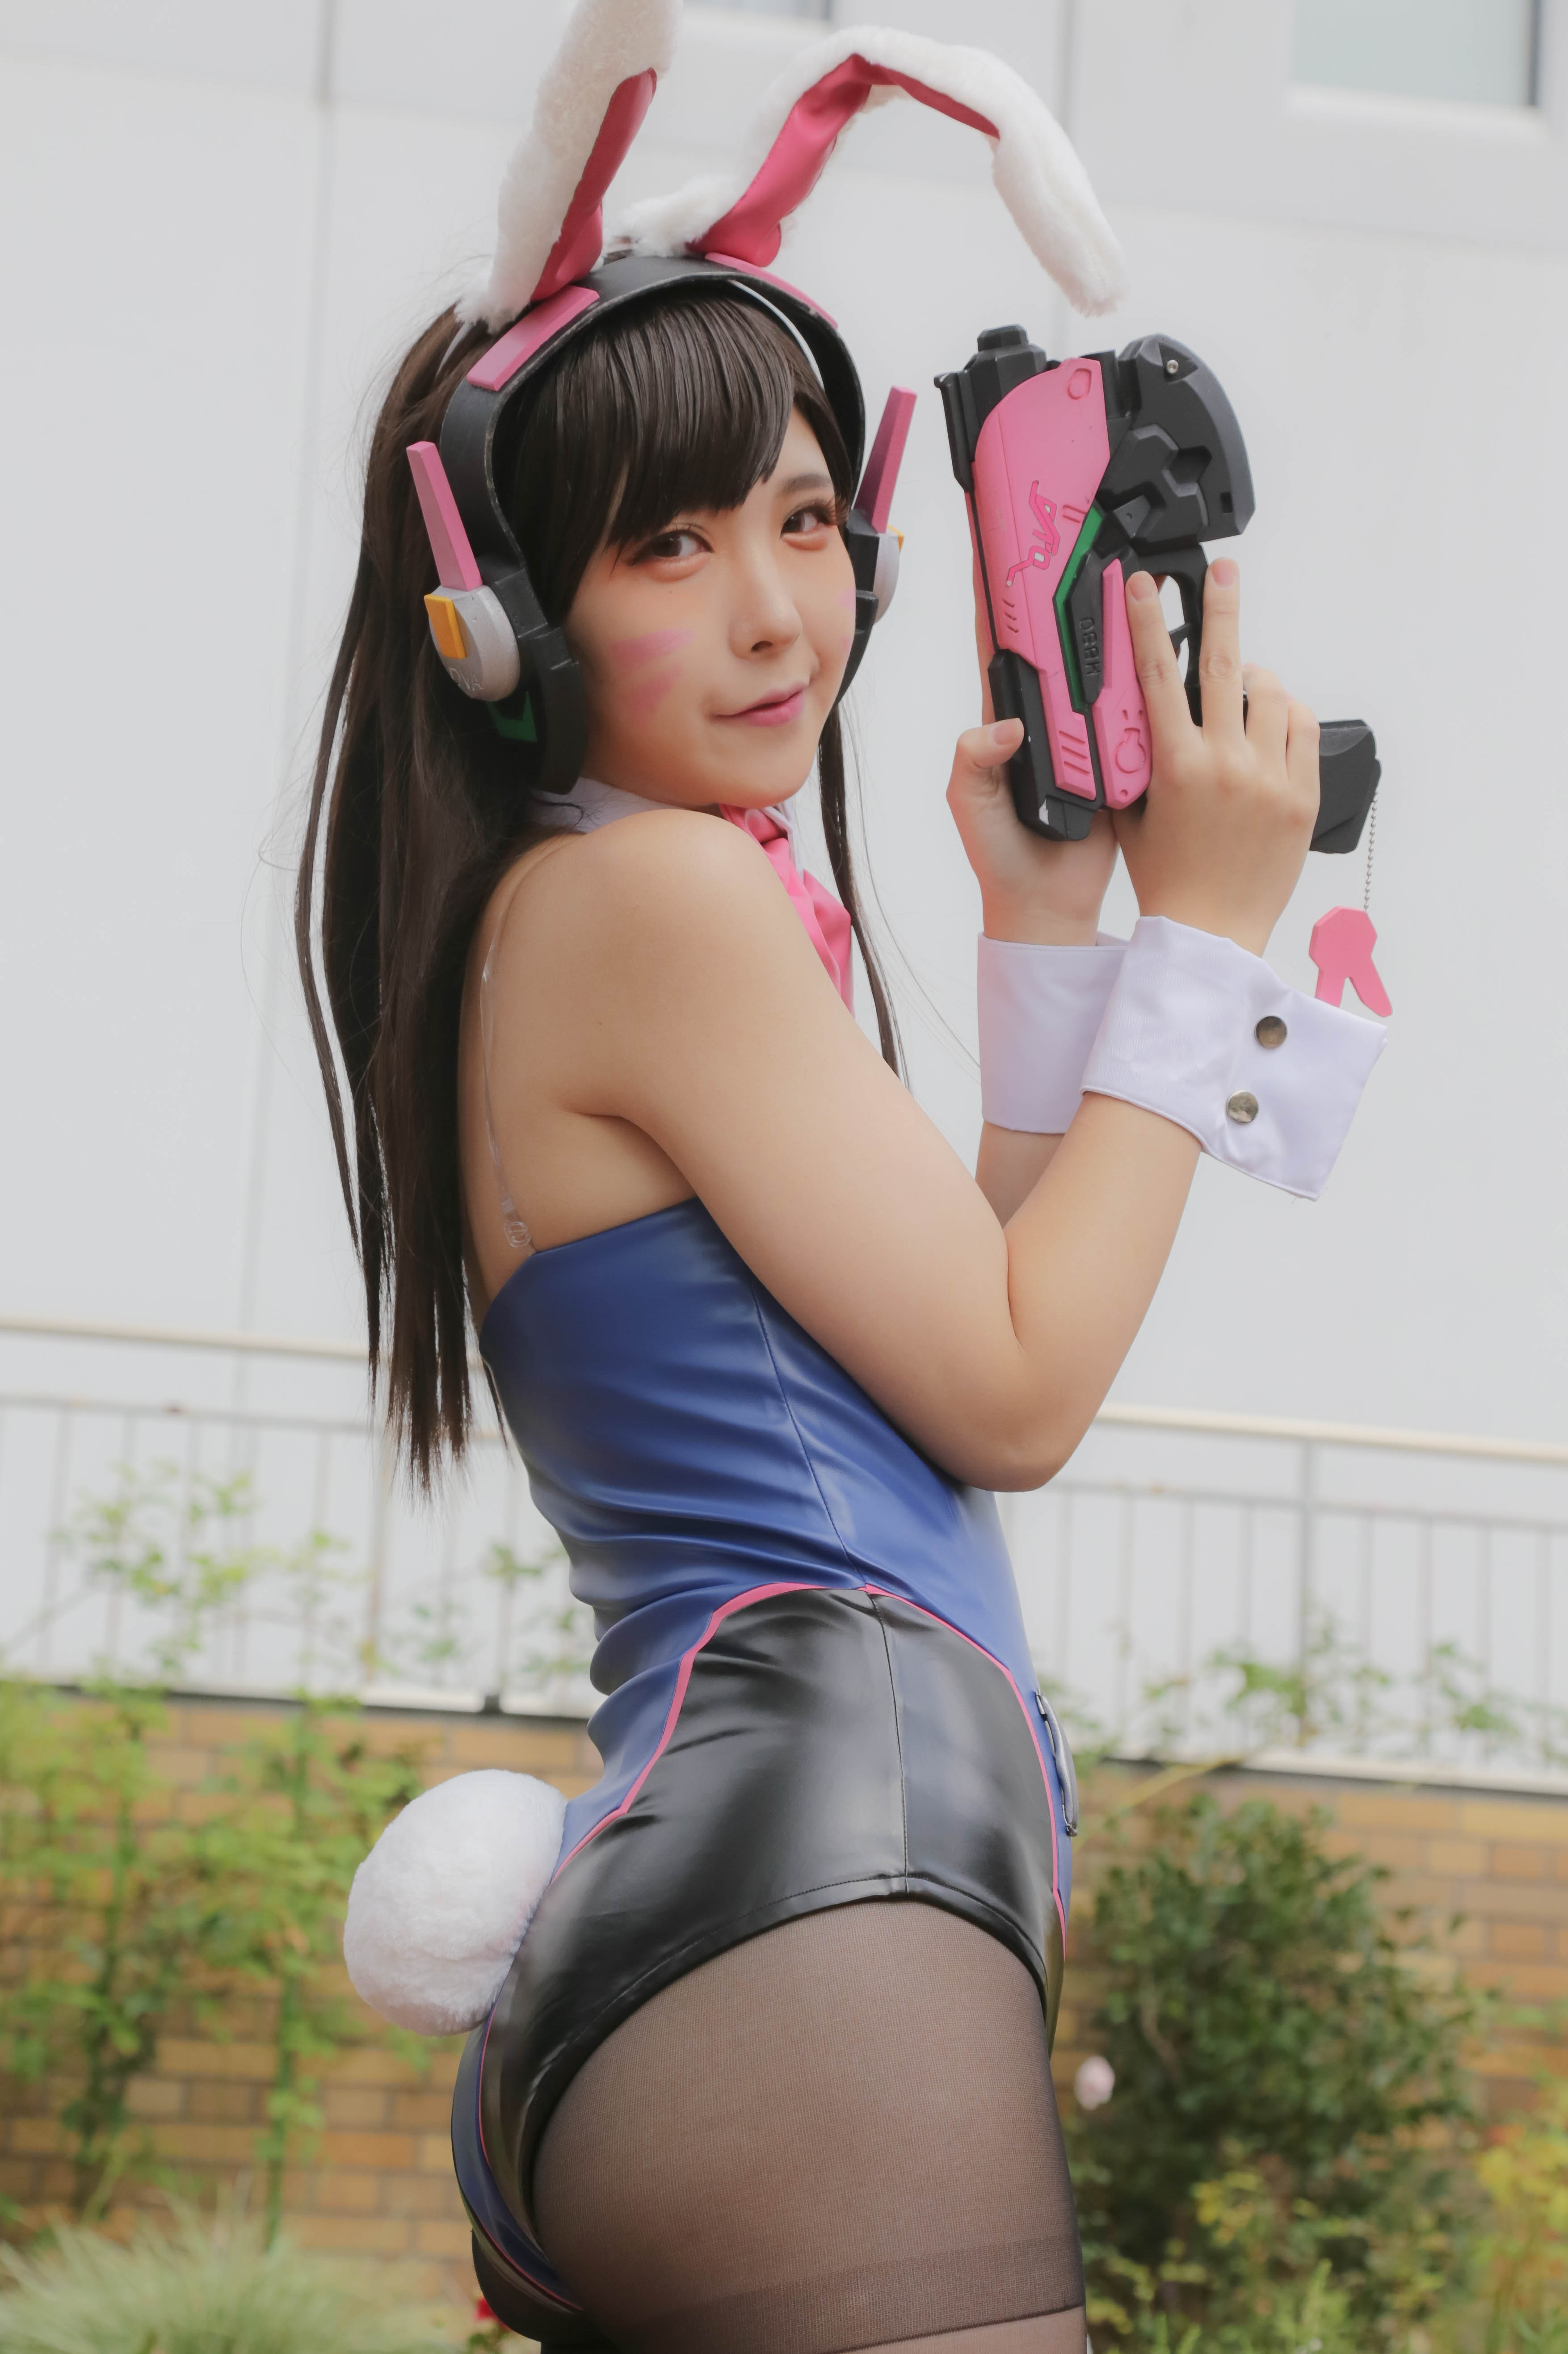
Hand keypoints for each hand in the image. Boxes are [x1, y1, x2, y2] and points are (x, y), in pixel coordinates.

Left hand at [948, 547, 1117, 945]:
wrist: (1049, 904)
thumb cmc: (1001, 857)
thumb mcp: (971, 805)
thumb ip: (975, 762)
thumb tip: (1005, 726)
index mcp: (1005, 718)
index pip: (1001, 639)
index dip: (999, 589)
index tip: (1005, 538)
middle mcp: (1047, 716)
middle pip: (1060, 636)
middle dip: (1068, 584)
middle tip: (1082, 535)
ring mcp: (1086, 731)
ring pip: (1105, 662)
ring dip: (1117, 620)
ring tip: (1131, 572)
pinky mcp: (1122, 752)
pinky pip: (1139, 704)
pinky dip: (1151, 673)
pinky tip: (1164, 639)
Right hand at [1113, 559, 1317, 955]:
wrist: (1211, 932)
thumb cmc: (1166, 879)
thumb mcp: (1133, 813)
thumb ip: (1135, 760)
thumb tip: (1137, 712)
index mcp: (1177, 766)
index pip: (1159, 675)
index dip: (1148, 622)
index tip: (1144, 585)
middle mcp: (1227, 765)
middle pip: (1228, 664)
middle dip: (1221, 608)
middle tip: (1223, 571)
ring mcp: (1270, 778)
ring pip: (1271, 694)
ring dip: (1255, 680)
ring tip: (1243, 687)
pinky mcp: (1302, 796)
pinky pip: (1301, 729)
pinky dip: (1285, 715)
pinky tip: (1271, 722)